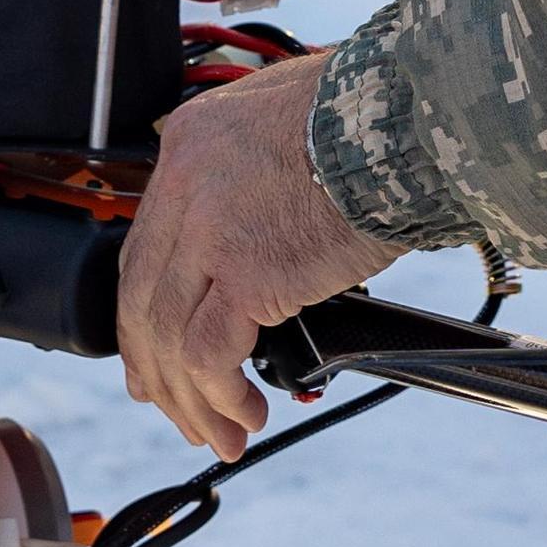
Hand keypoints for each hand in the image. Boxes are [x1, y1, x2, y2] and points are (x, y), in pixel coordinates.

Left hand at [116, 50, 398, 458]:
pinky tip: (244, 414)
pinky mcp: (246, 274)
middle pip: (144, 297)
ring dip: (191, 398)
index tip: (151, 348)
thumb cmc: (371, 114)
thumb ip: (255, 162)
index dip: (144, 308)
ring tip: (219, 434)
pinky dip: (221, 395)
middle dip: (153, 364)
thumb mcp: (285, 113)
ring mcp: (208, 232)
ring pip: (169, 336)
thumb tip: (266, 208)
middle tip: (168, 404)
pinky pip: (209, 355)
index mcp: (190, 144)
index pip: (147, 245)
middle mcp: (184, 187)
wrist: (403, 118)